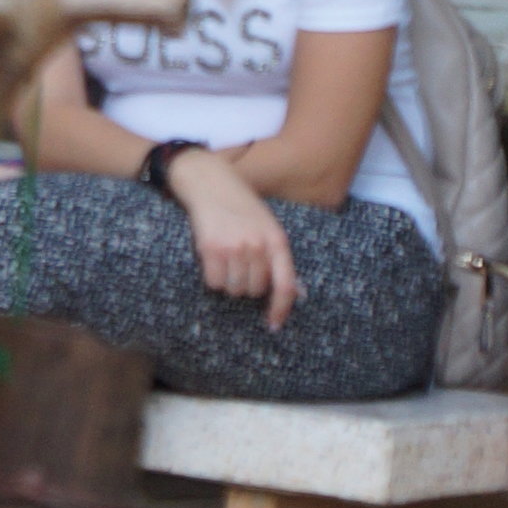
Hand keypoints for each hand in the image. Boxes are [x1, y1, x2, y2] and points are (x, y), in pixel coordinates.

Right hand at [174, 152, 301, 331]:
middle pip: (255, 290)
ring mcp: (235, 248)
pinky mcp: (211, 249)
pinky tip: (212, 257)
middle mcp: (258, 245)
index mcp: (277, 240)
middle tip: (239, 261)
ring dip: (229, 281)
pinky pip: (214, 283)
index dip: (281, 309)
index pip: (285, 284)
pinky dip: (212, 277)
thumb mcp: (268, 226)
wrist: (211, 182)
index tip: (273, 325)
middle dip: (247, 283)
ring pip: (234, 290)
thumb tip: (296, 293)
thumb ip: (279, 258)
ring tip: (226, 256)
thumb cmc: (241, 206)